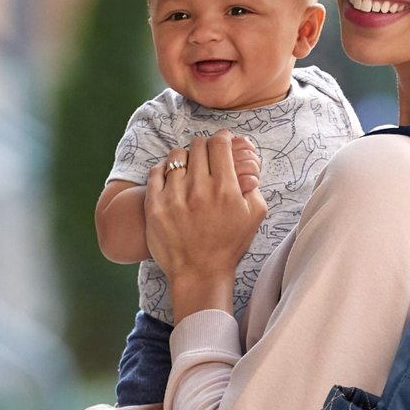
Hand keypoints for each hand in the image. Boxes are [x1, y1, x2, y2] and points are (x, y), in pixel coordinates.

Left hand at [145, 130, 267, 315]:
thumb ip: (254, 185)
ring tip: (188, 169)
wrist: (199, 272)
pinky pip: (156, 171)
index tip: (222, 141)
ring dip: (185, 158)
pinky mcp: (155, 205)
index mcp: (226, 189)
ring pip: (176, 155)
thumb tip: (247, 163)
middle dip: (205, 147)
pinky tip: (172, 179)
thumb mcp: (254, 215)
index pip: (220, 144)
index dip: (223, 138)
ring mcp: (174, 197)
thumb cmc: (229, 244)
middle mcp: (199, 190)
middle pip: (198, 145)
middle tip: (207, 156)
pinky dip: (165, 170)